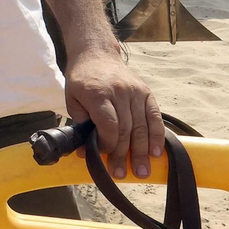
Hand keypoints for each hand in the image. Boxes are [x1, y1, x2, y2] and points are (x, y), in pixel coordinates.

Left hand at [64, 46, 162, 179]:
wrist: (96, 54)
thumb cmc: (81, 79)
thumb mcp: (72, 98)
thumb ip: (79, 123)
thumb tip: (85, 150)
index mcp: (98, 93)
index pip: (108, 125)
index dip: (107, 144)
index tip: (102, 156)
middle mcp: (120, 92)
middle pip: (126, 129)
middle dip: (124, 155)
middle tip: (122, 174)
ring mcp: (135, 92)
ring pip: (142, 126)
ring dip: (142, 152)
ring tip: (142, 171)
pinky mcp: (146, 92)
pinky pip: (155, 116)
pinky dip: (157, 135)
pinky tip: (156, 152)